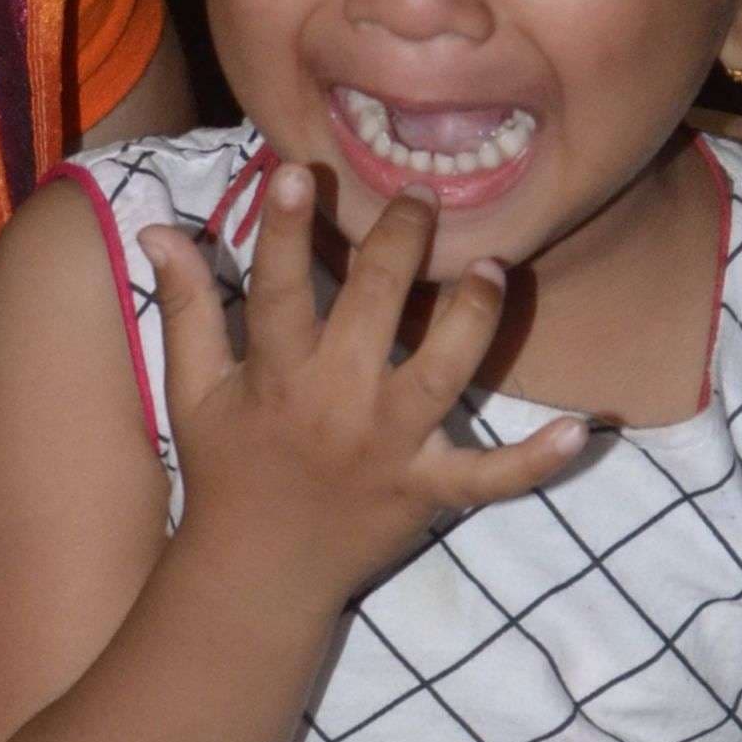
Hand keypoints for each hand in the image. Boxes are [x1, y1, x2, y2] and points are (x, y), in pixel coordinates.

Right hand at [141, 166, 587, 610]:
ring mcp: (389, 447)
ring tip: (490, 267)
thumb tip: (158, 226)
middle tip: (421, 194)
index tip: (294, 168)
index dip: (283, 228)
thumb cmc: (225, 467)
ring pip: (442, 372)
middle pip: (374, 308)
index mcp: (276, 373)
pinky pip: (490, 477)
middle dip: (399, 243)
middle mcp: (336, 401)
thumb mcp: (191, 387)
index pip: (277, 287)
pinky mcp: (427, 490)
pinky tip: (583, 430)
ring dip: (471, 317)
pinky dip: (536, 460)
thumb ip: (185, 305)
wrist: (259, 574)